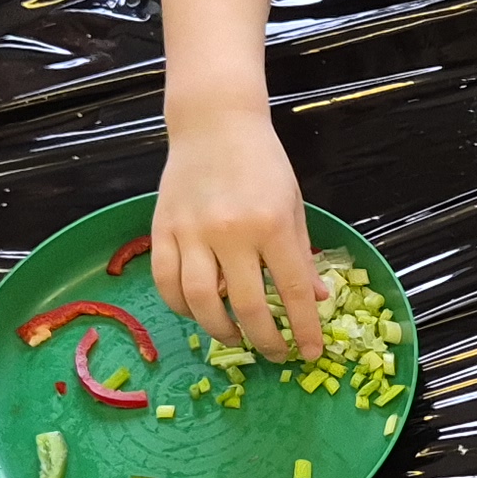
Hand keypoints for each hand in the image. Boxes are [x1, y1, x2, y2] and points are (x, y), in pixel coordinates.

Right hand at [153, 101, 322, 362]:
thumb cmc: (261, 162)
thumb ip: (302, 254)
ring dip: (220, 331)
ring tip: (235, 337)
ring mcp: (192, 232)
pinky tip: (197, 312)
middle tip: (274, 354)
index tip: (311, 353)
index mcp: (272, 224)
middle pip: (247, 307)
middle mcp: (231, 232)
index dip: (304, 330)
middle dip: (265, 340)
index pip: (292, 292)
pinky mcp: (162, 230)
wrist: (214, 123)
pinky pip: (166, 283)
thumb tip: (315, 298)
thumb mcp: (293, 204)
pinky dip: (181, 307)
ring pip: (200, 302)